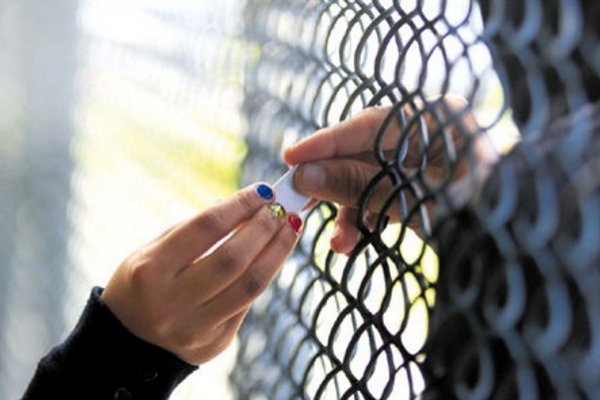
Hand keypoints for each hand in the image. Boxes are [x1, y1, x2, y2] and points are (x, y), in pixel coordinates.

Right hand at [101, 184, 301, 364]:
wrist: (127, 343)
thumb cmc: (143, 283)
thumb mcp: (153, 251)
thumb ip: (195, 230)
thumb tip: (245, 205)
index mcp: (150, 270)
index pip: (205, 228)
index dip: (239, 205)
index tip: (263, 191)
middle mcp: (172, 303)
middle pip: (233, 259)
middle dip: (264, 228)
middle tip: (282, 208)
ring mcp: (195, 328)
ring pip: (250, 286)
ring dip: (277, 252)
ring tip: (291, 228)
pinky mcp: (214, 344)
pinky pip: (247, 303)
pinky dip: (263, 274)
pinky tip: (274, 254)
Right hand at [284, 95, 496, 252]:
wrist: (510, 245)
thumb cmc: (475, 215)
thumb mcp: (412, 199)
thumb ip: (358, 185)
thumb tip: (305, 175)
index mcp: (437, 118)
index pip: (370, 124)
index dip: (327, 143)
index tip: (292, 157)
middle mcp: (426, 133)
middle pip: (363, 153)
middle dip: (334, 185)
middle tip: (300, 202)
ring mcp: (422, 159)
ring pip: (368, 178)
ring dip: (350, 212)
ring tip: (340, 244)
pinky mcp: (417, 185)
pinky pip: (381, 195)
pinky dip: (366, 218)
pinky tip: (352, 242)